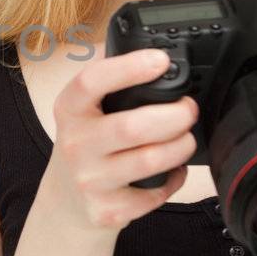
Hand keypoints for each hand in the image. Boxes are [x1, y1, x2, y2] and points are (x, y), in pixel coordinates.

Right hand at [32, 47, 199, 235]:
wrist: (67, 203)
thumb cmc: (85, 146)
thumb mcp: (82, 111)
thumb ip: (106, 81)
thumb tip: (142, 45)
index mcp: (69, 109)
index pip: (92, 82)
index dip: (129, 68)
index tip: (160, 60)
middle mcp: (75, 144)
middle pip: (133, 126)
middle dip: (175, 115)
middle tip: (189, 109)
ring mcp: (90, 180)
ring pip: (150, 160)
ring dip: (180, 146)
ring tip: (186, 138)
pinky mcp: (108, 209)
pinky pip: (155, 192)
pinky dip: (174, 179)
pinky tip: (173, 170)